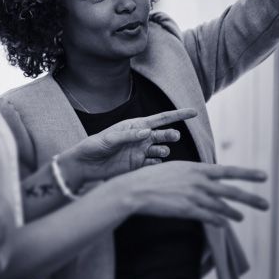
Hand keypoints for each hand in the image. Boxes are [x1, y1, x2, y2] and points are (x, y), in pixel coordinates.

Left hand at [59, 108, 196, 185]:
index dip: (178, 115)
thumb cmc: (94, 146)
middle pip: (163, 134)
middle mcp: (141, 138)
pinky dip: (157, 166)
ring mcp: (141, 152)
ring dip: (163, 150)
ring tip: (159, 152)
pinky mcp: (138, 166)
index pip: (161, 119)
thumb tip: (147, 131)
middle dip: (170, 134)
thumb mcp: (109, 138)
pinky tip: (154, 166)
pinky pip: (153, 165)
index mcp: (135, 125)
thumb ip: (128, 135)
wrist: (85, 165)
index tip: (194, 112)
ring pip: (161, 150)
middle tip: (173, 136)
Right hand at [122, 161, 268, 226]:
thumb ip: (194, 173)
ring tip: (241, 217)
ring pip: (222, 207)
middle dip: (251, 198)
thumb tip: (207, 177)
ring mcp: (194, 197)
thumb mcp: (177, 168)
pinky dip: (218, 221)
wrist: (136, 189)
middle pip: (231, 191)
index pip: (228, 171)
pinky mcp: (187, 211)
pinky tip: (224, 224)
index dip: (247, 174)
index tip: (263, 176)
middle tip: (266, 205)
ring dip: (233, 213)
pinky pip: (209, 218)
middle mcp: (199, 181)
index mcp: (197, 168)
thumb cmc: (154, 177)